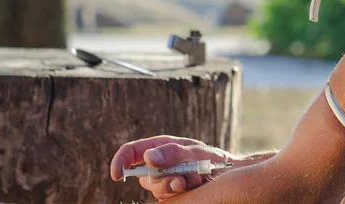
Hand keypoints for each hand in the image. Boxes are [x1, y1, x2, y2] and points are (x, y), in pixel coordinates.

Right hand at [110, 135, 233, 201]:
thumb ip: (173, 153)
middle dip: (161, 181)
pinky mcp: (171, 193)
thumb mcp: (195, 151)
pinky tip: (195, 184)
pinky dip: (181, 193)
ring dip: (174, 186)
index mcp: (160, 147)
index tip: (117, 175)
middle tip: (182, 180)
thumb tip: (148, 157)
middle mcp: (158, 163)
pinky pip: (167, 197)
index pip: (131, 152)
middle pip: (143, 176)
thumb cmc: (211, 158)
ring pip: (156, 189)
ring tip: (195, 178)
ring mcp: (164, 179)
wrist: (227, 174)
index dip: (120, 162)